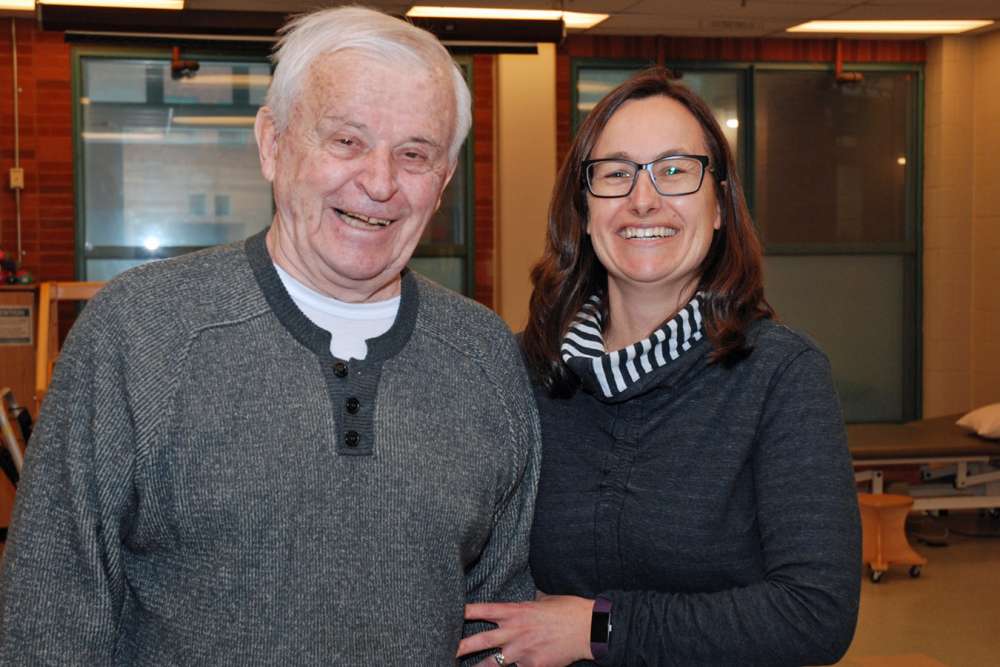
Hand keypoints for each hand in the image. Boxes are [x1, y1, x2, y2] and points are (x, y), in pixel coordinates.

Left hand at [457, 593, 593, 666]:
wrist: (588, 628)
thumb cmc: (568, 609)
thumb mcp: (544, 600)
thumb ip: (528, 604)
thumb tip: (528, 601)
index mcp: (516, 611)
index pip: (483, 610)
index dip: (463, 611)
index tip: (448, 613)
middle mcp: (515, 632)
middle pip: (480, 641)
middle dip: (460, 648)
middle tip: (445, 651)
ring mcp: (522, 652)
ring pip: (492, 665)